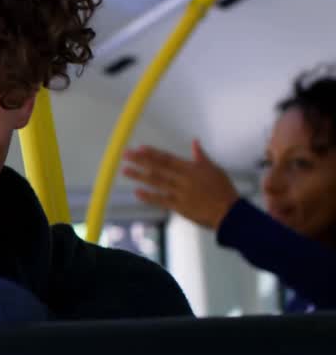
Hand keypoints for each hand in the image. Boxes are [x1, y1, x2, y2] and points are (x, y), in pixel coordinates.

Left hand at [122, 140, 238, 229]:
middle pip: (159, 168)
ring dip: (140, 176)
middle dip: (140, 161)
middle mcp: (184, 179)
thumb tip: (195, 142)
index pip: (168, 158)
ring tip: (126, 171)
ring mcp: (181, 193)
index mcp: (192, 169)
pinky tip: (137, 192)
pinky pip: (162, 200)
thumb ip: (201, 156)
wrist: (229, 212)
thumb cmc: (223, 189)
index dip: (153, 153)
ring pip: (157, 182)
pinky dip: (149, 196)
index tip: (139, 148)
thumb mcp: (214, 169)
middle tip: (125, 155)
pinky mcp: (179, 207)